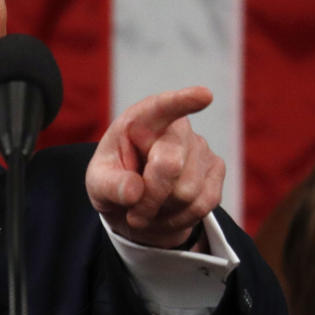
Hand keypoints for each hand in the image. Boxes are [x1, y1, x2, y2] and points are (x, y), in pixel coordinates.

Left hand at [85, 86, 224, 248]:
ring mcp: (201, 146)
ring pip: (187, 192)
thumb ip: (110, 186)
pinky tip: (167, 213)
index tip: (203, 95)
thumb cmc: (115, 182)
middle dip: (150, 198)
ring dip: (163, 211)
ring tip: (150, 209)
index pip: (162, 107)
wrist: (136, 204)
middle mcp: (176, 127)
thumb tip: (134, 191)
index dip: (183, 101)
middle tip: (134, 214)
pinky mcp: (216, 169)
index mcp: (142, 120)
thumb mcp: (98, 184)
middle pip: (170, 166)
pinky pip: (203, 204)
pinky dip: (180, 219)